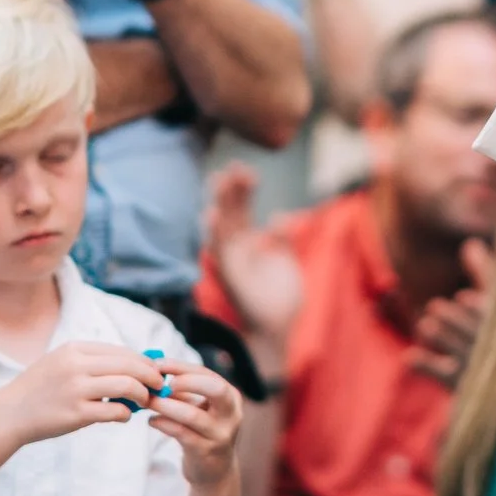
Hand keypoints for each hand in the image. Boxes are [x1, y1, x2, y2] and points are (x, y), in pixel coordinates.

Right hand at [0, 340, 162, 445]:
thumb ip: (93, 362)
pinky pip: (115, 411)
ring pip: (127, 386)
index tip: (154, 372)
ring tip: (144, 402)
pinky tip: (124, 416)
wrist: (9, 414)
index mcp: (75, 349)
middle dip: (151, 376)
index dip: (144, 362)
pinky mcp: (76, 413)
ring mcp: (76, 389)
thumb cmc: (40, 389)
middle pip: (129, 365)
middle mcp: (76, 365)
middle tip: (159, 386)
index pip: (122, 351)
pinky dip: (126, 414)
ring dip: (142, 395)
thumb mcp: (62, 363)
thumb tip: (134, 366)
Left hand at [145, 362, 245, 486]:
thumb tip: (154, 371)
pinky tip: (152, 421)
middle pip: (215, 389)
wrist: (214, 472)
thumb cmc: (203, 432)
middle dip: (186, 382)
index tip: (158, 364)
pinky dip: (162, 423)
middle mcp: (231, 415)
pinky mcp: (205, 452)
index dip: (182, 367)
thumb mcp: (201, 408)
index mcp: (231, 397)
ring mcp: (220, 435)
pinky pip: (180, 433)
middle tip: (161, 384)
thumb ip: (184, 391)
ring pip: (191, 415)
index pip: (208, 374)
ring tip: (148, 401)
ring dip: (165, 405)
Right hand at [207, 164, 303, 361]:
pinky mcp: (229, 277)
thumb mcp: (284, 262)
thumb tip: (282, 215)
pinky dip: (214, 235)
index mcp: (247, 246)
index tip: (248, 171)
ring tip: (220, 180)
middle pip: (230, 214)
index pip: (242, 211)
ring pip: (221, 228)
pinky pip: (218, 253)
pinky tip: (211, 215)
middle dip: (231, 190)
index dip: (243, 191)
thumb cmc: (279, 299)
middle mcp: (235, 251)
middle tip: (235, 167)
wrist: (278, 329)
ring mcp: (230, 263)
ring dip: (220, 205)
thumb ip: (282, 239)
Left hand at [407, 238, 492, 387]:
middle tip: (436, 309)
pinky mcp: (463, 385)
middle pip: (476, 335)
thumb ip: (484, 272)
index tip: (465, 300)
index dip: (482, 312)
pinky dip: (426, 366)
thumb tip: (470, 243)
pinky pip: (443, 375)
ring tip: (425, 326)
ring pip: (460, 353)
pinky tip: (409, 356)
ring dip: (443, 340)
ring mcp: (480, 368)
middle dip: (457, 323)